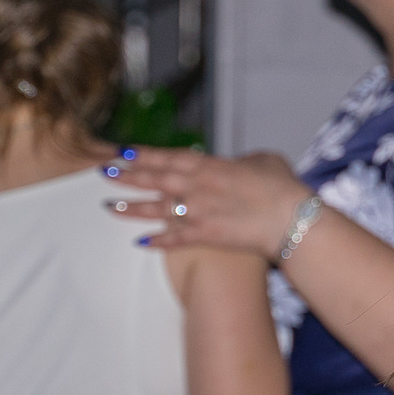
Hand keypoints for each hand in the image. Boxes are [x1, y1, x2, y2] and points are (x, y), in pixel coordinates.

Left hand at [104, 147, 311, 254]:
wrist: (290, 218)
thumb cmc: (282, 186)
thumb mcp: (265, 161)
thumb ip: (246, 161)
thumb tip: (242, 163)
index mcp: (210, 165)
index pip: (169, 157)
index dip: (144, 154)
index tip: (123, 151)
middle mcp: (197, 187)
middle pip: (155, 179)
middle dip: (127, 176)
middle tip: (103, 172)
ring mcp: (199, 212)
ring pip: (157, 209)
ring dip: (131, 208)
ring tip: (108, 207)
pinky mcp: (206, 236)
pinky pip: (175, 239)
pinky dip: (158, 241)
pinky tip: (140, 243)